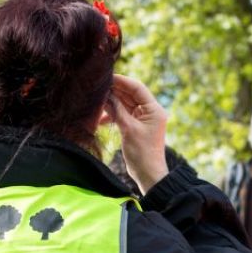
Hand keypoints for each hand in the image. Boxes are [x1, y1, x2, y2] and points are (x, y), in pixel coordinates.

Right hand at [107, 74, 167, 193]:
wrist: (148, 175)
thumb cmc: (142, 153)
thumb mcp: (128, 129)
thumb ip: (117, 110)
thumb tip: (106, 95)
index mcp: (154, 110)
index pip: (137, 88)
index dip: (122, 81)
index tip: (107, 77)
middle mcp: (150, 112)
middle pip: (130, 95)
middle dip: (114, 92)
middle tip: (98, 89)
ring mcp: (143, 119)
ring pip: (125, 105)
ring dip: (112, 104)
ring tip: (97, 105)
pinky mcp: (136, 127)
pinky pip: (124, 115)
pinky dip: (113, 116)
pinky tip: (101, 120)